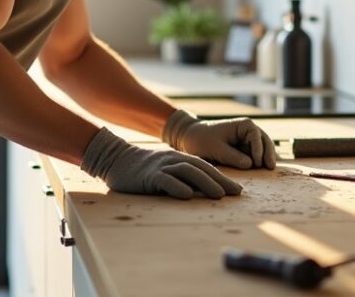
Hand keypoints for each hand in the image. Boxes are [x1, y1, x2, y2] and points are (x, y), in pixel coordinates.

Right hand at [81, 128, 242, 199]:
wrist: (116, 159)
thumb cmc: (143, 169)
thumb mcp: (166, 169)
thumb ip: (182, 177)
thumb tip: (202, 191)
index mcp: (180, 159)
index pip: (206, 168)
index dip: (223, 178)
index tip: (238, 190)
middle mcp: (174, 161)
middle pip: (202, 169)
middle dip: (221, 181)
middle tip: (237, 193)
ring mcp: (162, 167)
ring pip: (188, 173)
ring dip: (205, 183)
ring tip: (219, 195)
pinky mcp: (149, 176)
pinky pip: (165, 181)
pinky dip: (177, 187)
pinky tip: (187, 195)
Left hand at [162, 109, 276, 169]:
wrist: (191, 139)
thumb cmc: (202, 140)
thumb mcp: (216, 149)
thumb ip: (233, 156)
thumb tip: (250, 164)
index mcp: (244, 125)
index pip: (256, 136)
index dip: (259, 149)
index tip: (257, 163)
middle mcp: (249, 131)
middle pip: (265, 142)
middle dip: (268, 154)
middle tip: (271, 168)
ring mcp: (249, 141)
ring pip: (263, 149)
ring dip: (266, 158)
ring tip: (269, 170)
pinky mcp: (245, 150)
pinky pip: (256, 156)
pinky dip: (260, 162)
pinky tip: (263, 171)